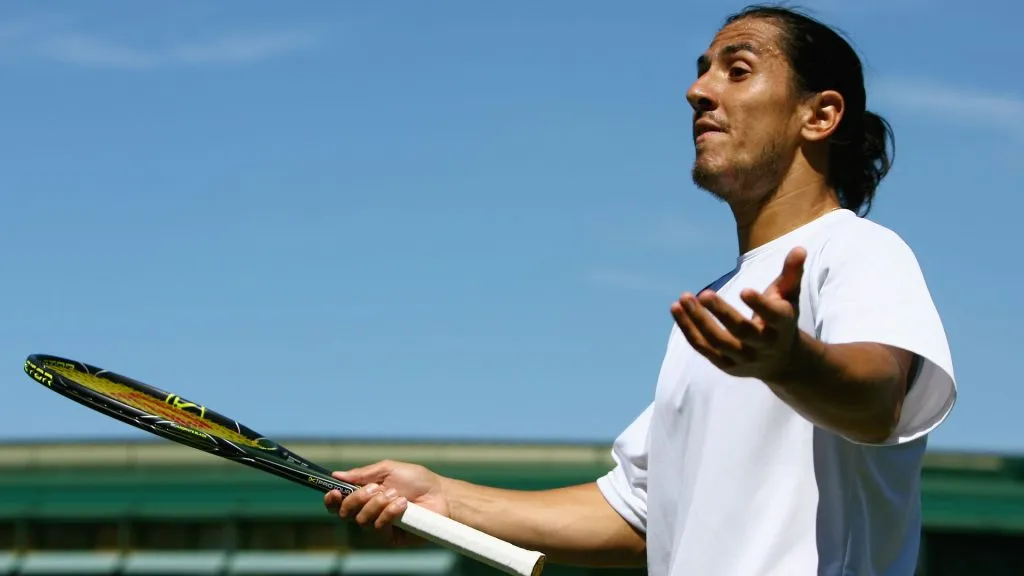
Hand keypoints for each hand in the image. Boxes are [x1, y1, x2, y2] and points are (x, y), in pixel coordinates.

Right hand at [324, 460, 450, 546]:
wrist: (441, 495)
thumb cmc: (418, 480)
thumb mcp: (388, 469)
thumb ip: (363, 474)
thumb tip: (337, 474)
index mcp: (365, 495)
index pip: (340, 502)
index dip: (331, 499)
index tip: (333, 491)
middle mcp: (369, 512)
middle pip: (344, 513)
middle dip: (357, 499)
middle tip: (374, 489)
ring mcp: (379, 526)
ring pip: (361, 520)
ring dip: (378, 503)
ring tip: (396, 494)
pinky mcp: (390, 537)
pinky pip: (378, 528)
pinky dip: (389, 513)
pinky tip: (403, 505)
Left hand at [670, 247, 806, 380]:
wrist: (782, 361)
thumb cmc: (782, 319)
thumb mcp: (790, 296)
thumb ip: (791, 274)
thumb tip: (799, 248)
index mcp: (782, 326)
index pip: (773, 316)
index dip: (759, 304)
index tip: (743, 290)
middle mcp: (763, 346)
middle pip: (741, 332)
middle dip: (722, 314)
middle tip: (704, 294)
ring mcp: (743, 358)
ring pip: (717, 342)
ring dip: (698, 321)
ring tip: (683, 299)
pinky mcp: (726, 365)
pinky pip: (703, 348)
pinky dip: (688, 329)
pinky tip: (676, 309)